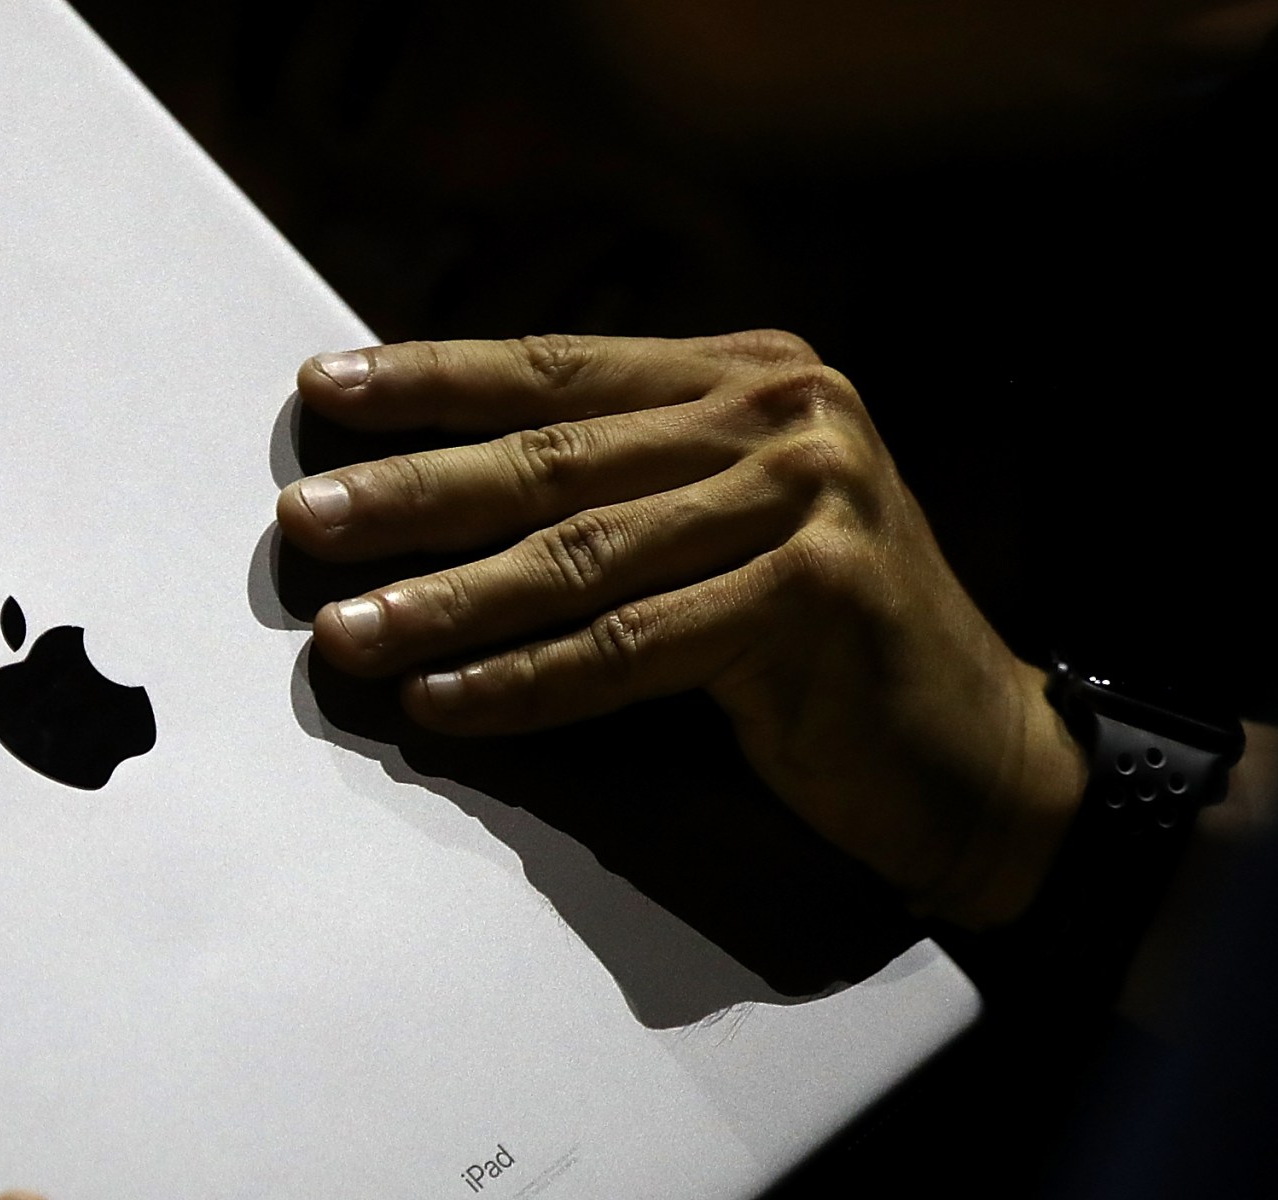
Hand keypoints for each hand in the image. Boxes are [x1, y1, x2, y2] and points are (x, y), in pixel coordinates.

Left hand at [278, 332, 1085, 926]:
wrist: (972, 752)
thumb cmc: (813, 647)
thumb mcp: (719, 526)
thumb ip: (615, 484)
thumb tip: (424, 482)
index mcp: (749, 377)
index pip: (557, 370)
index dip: (433, 378)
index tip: (322, 388)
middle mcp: (786, 416)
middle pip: (554, 458)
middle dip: (413, 490)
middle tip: (305, 519)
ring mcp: (812, 498)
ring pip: (583, 555)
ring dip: (449, 601)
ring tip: (348, 632)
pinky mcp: (819, 594)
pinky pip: (632, 648)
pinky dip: (528, 680)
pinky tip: (445, 701)